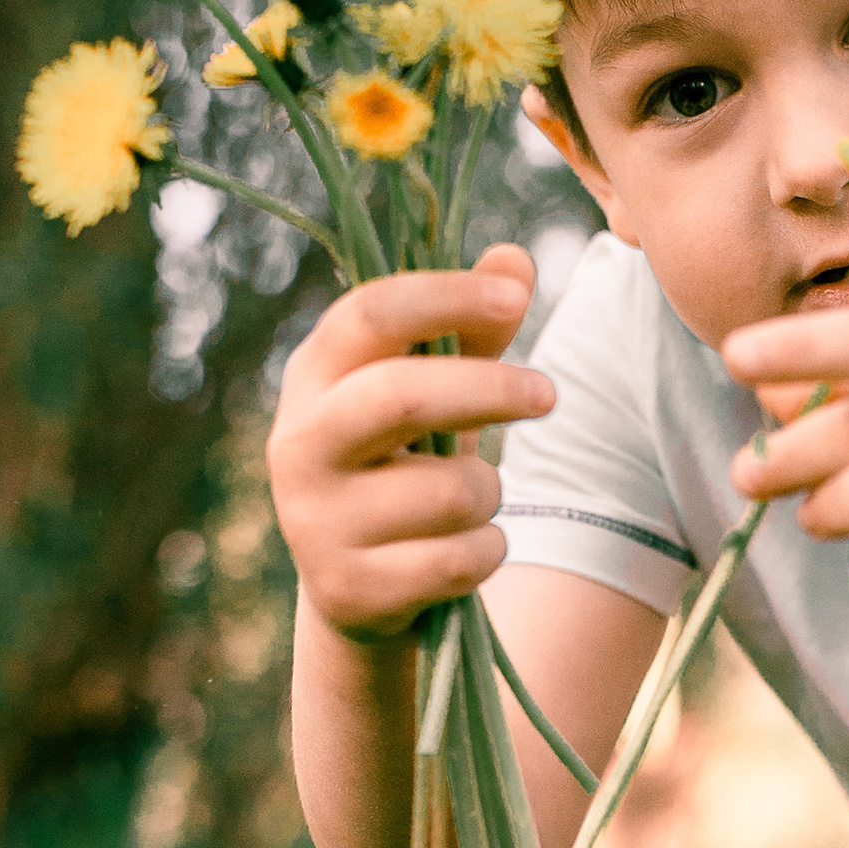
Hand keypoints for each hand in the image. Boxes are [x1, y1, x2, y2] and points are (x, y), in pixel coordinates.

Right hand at [269, 249, 552, 642]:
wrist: (356, 588)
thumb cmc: (403, 465)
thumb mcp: (434, 393)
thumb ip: (472, 331)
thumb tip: (516, 258)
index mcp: (315, 376)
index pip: (370, 314)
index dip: (445, 297)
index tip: (517, 297)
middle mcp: (299, 443)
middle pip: (402, 396)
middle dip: (490, 389)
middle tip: (549, 393)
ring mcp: (315, 521)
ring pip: (449, 490)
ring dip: (490, 490)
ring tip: (475, 499)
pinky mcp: (348, 589)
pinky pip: (459, 559)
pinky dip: (488, 550)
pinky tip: (469, 549)